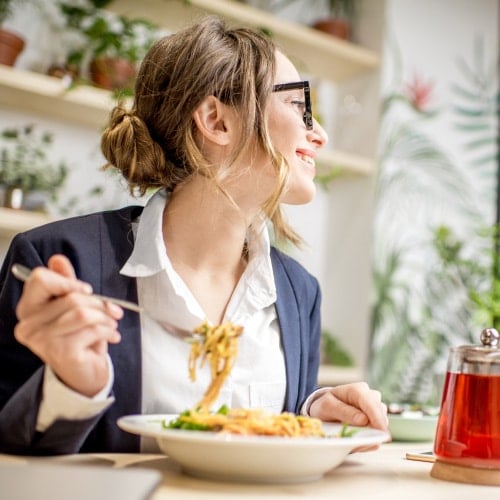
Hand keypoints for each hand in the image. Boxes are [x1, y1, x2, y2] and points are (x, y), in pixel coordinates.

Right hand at [14, 254, 122, 396]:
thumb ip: (66, 282)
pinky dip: (109, 330)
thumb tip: (58, 259)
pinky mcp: (61, 353)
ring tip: (112, 323)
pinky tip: (112, 336)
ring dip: (105, 316)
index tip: (87, 290)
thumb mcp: (74, 305)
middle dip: (98, 302)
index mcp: (28, 308)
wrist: (84, 373)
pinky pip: (91, 330)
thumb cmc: (78, 336)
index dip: (69, 281)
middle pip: (70, 296)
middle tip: (112, 311)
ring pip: (82, 312)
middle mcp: (28, 325)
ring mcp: (42, 341)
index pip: (41, 279)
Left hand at [309, 382, 388, 450]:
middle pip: (380, 413)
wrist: (326, 410)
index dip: (377, 417)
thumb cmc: (326, 406)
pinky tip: (358, 437)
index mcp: (357, 390)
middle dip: (374, 428)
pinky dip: (371, 437)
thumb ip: (344, 412)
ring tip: (353, 435)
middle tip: (361, 441)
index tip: (381, 432)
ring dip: (371, 433)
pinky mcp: (377, 418)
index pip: (370, 403)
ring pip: (382, 422)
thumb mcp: (327, 407)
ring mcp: (375, 407)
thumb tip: (364, 420)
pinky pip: (380, 430)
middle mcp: (369, 396)